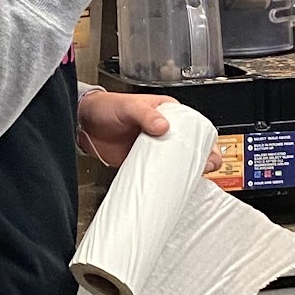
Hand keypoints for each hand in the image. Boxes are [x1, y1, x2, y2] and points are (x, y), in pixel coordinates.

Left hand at [78, 89, 222, 171]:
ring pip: (177, 163)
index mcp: (167, 113)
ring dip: (186, 172)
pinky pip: (159, 174)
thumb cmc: (107, 107)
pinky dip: (167, 182)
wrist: (85, 124)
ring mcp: (154, 149)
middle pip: (191, 147)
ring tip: (194, 181)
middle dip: (202, 159)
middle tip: (206, 169)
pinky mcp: (143, 163)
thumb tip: (162, 126)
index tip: (210, 152)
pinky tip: (173, 188)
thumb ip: (144, 114)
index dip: (206, 140)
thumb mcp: (129, 106)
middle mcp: (165, 131)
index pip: (194, 126)